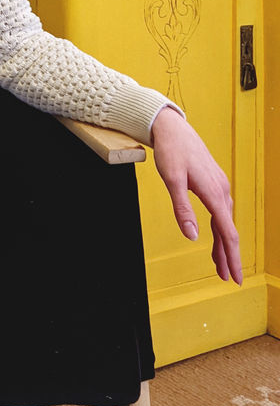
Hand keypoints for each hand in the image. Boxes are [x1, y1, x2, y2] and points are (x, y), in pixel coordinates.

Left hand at [151, 106, 241, 283]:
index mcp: (213, 192)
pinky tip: (215, 234)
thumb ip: (182, 208)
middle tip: (227, 278)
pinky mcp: (213, 182)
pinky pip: (220, 210)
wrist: (171, 127)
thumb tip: (192, 236)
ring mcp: (219, 185)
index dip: (233, 257)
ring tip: (219, 264)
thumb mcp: (171, 179)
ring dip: (223, 243)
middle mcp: (221, 189)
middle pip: (228, 230)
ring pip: (224, 220)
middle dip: (229, 256)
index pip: (227, 232)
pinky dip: (219, 227)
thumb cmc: (170, 150)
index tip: (235, 276)